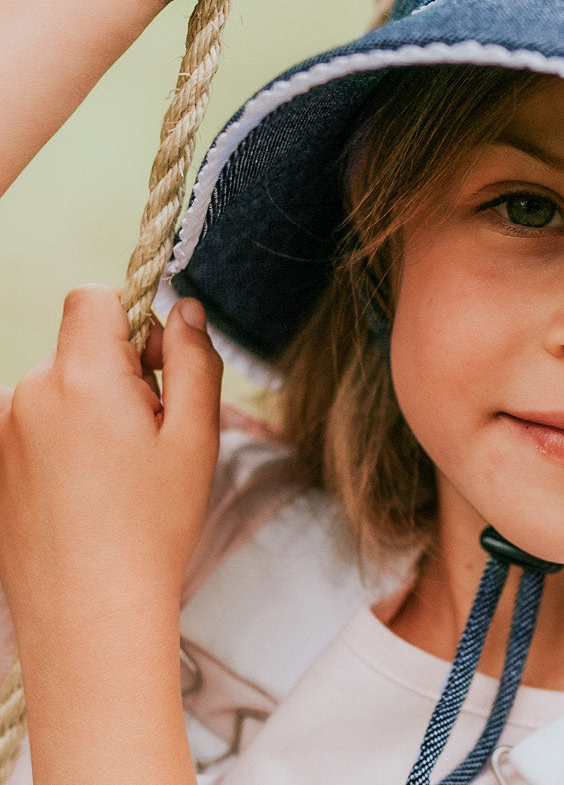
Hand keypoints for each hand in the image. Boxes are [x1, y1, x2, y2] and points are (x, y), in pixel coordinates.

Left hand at [0, 287, 221, 644]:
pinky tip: (90, 489)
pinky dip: (66, 436)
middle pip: (78, 345)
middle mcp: (26, 395)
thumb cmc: (152, 525)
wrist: (89, 615)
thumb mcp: (195, 435)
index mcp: (79, 379)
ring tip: (120, 470)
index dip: (132, 317)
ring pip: (60, 384)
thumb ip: (194, 359)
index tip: (158, 366)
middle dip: (119, 369)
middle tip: (151, 432)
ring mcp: (2, 432)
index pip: (91, 298)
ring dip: (92, 405)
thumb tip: (185, 310)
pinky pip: (37, 421)